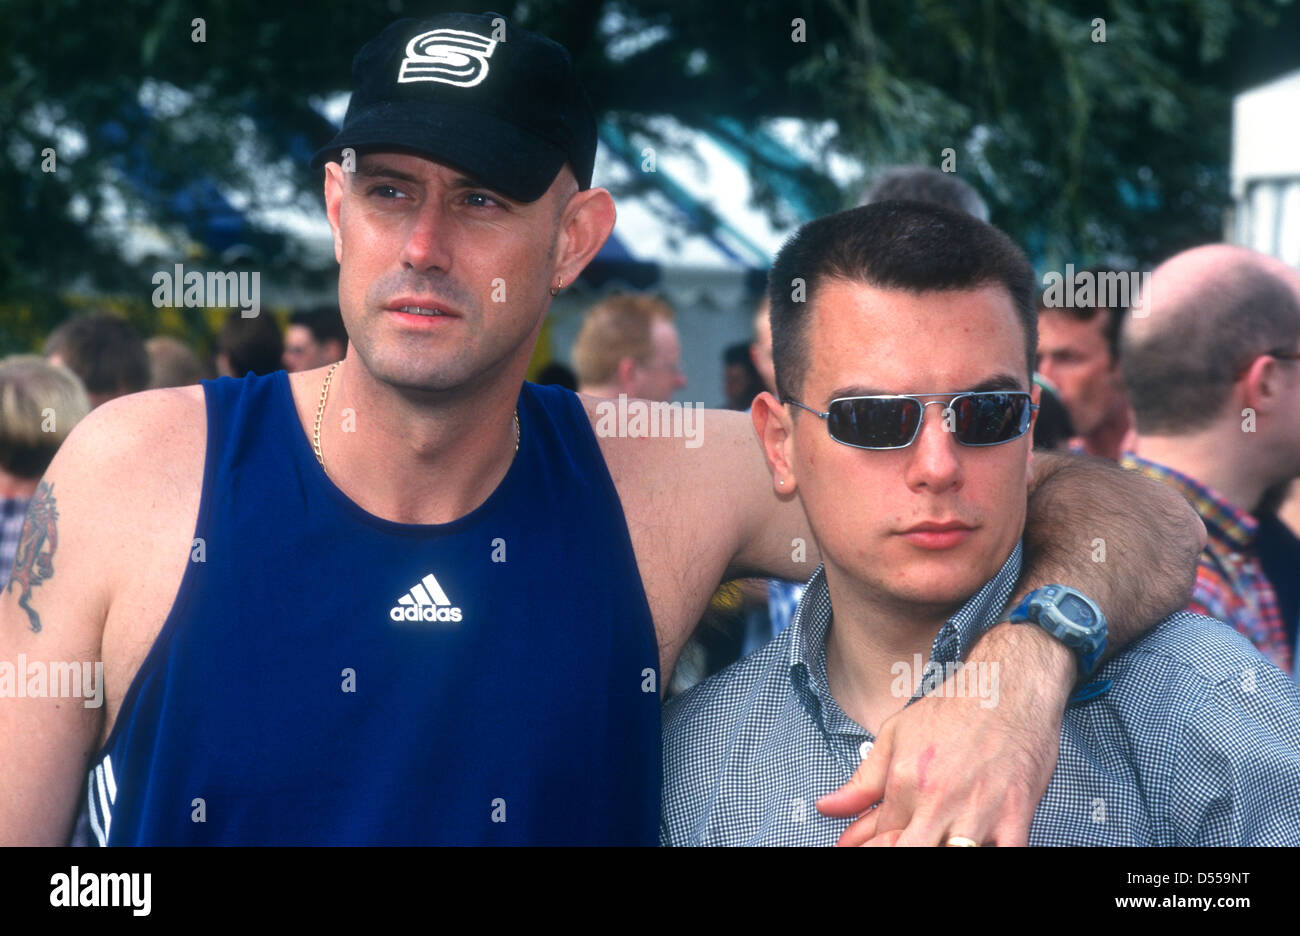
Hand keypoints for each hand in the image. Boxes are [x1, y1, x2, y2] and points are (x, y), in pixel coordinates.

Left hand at [816, 624, 1069, 845]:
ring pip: (949, 856)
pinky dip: (987, 854)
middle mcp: (938, 800)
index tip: (856, 850)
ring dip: (935, 852)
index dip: (865, 849)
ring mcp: (978, 812)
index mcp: (906, 781)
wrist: (1008, 686)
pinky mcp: (1016, 817)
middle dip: (893, 854)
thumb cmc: (954, 708)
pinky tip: (974, 846)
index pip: (879, 839)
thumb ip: (862, 780)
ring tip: (930, 840)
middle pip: (908, 852)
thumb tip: (827, 807)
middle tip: (896, 843)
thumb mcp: (895, 734)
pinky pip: (1003, 855)